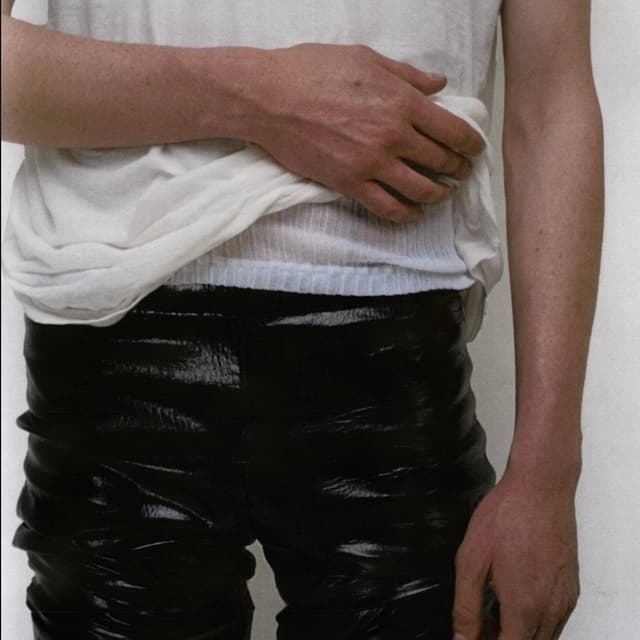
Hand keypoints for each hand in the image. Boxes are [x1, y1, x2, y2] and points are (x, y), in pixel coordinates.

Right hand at [252, 42, 484, 223]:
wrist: (270, 98)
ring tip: (443, 194)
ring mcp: (371, 164)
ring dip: (438, 195)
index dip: (471, 144)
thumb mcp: (366, 59)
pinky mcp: (349, 184)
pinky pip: (388, 208)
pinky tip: (414, 213)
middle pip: (441, 162)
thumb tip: (438, 84)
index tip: (475, 150)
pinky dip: (407, 214)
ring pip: (420, 190)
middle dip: (458, 169)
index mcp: (402, 102)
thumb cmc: (314, 70)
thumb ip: (407, 75)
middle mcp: (393, 136)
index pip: (453, 131)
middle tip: (461, 172)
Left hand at [451, 465, 579, 639]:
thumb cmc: (506, 516)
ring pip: (543, 636)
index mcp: (524, 606)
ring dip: (518, 632)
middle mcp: (551, 609)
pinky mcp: (571, 587)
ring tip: (491, 610)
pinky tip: (513, 596)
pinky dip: (534, 620)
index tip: (471, 634)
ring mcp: (565, 599)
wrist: (541, 487)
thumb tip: (462, 638)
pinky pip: (555, 619)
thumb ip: (466, 605)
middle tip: (478, 623)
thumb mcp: (472, 558)